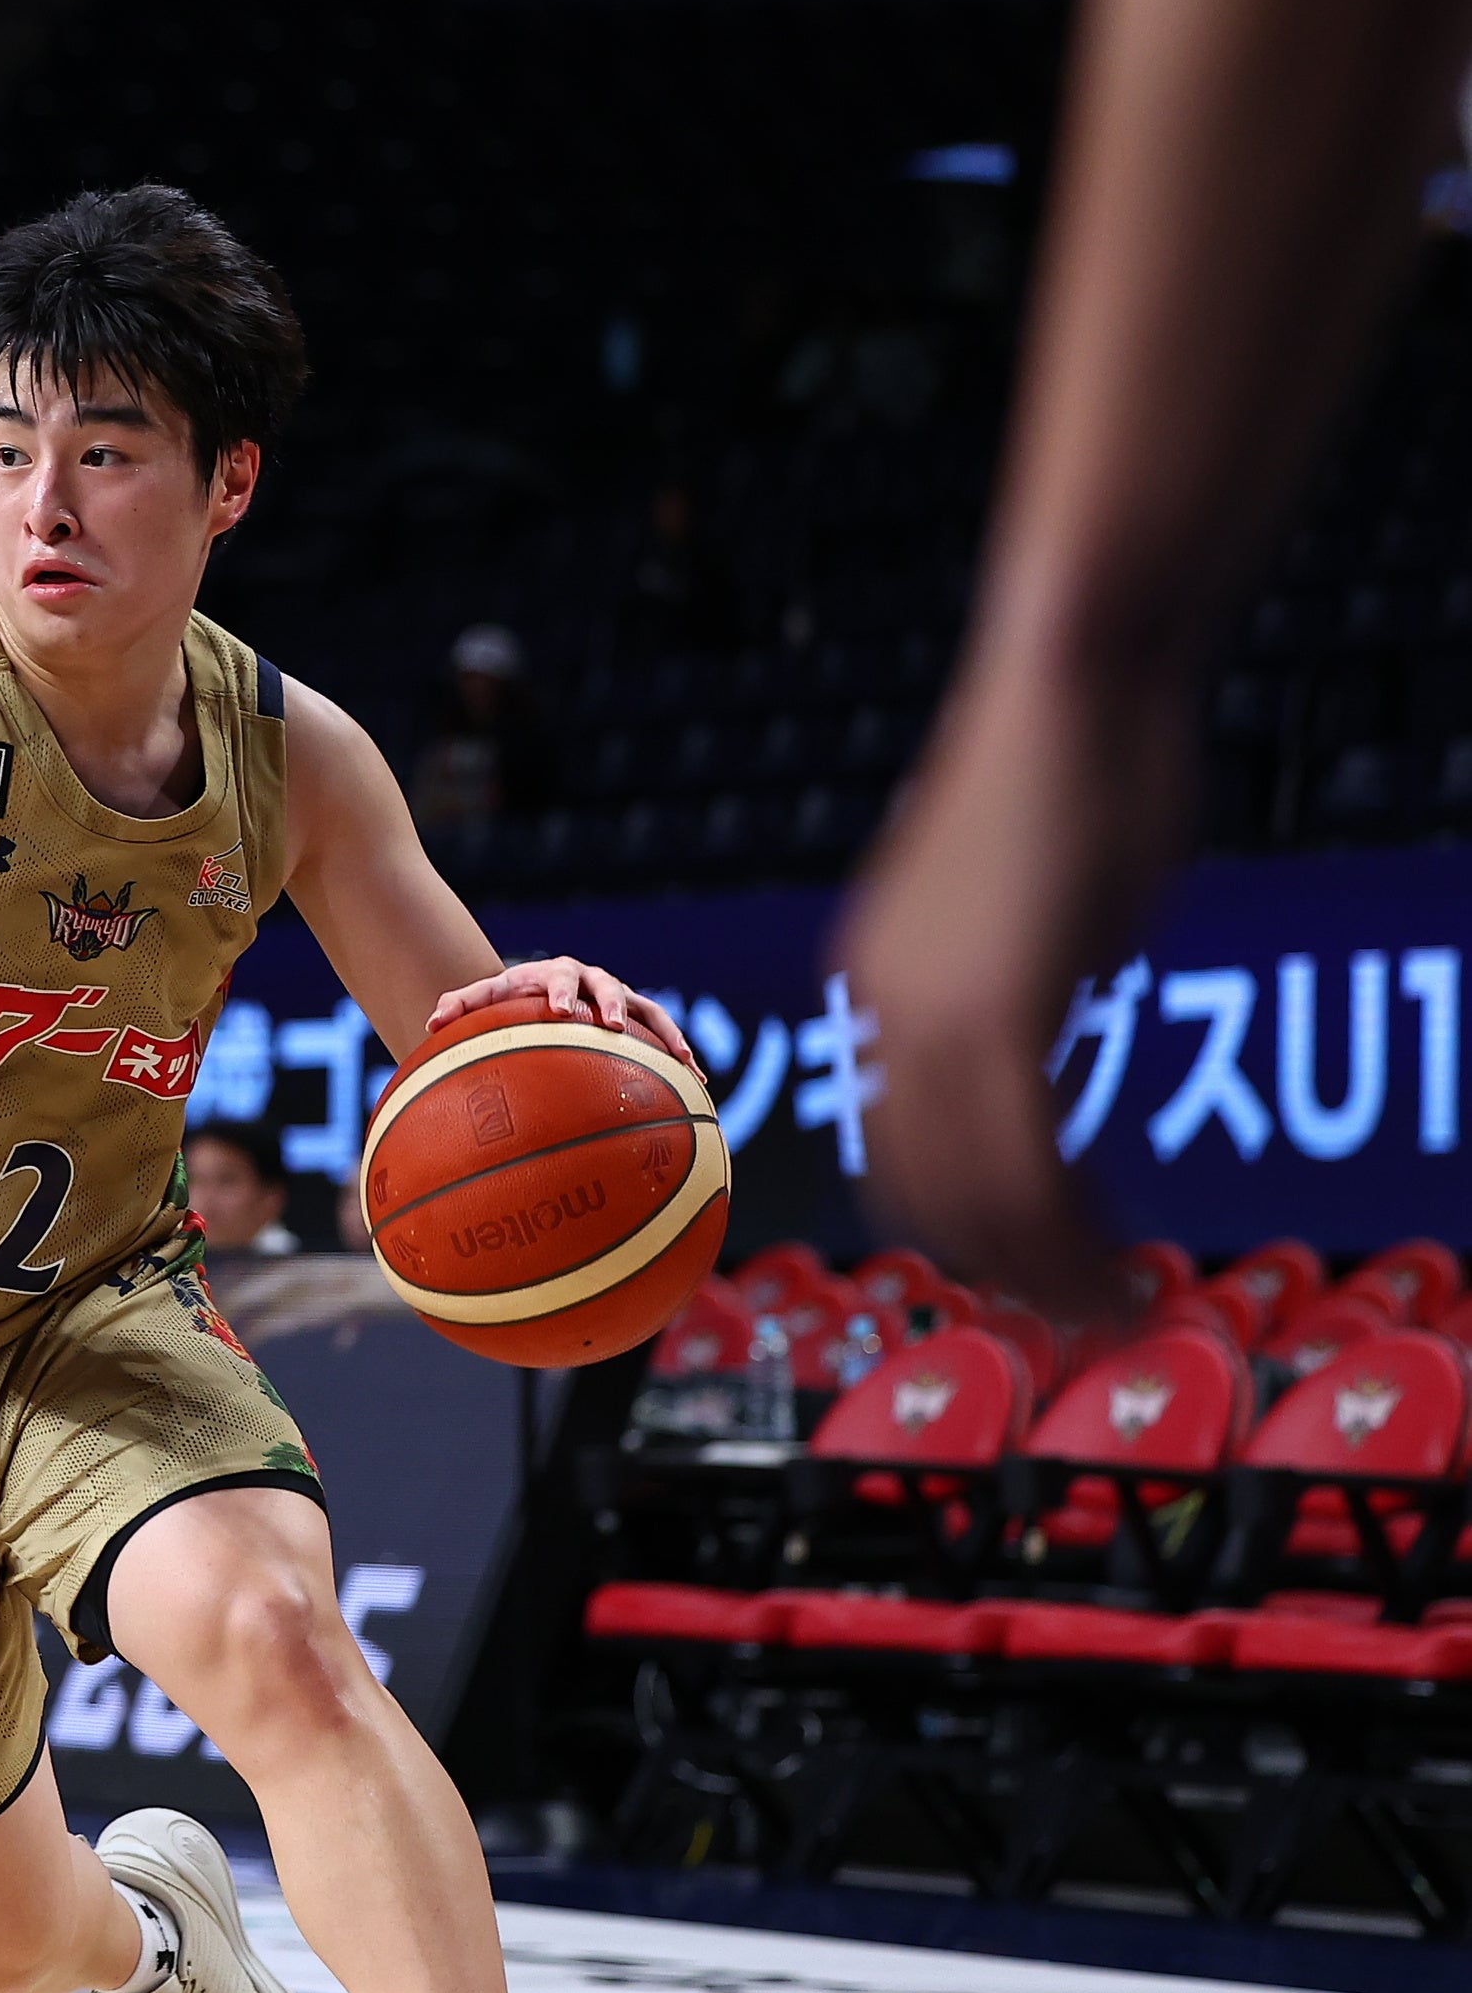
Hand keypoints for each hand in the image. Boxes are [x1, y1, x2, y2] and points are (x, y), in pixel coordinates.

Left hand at [426, 955, 697, 1071]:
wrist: (540, 994)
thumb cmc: (508, 1003)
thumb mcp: (484, 1002)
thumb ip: (458, 1006)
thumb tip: (429, 1023)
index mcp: (550, 975)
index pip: (553, 979)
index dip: (557, 991)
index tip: (557, 1010)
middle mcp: (589, 981)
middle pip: (604, 986)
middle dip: (610, 1003)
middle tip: (612, 1025)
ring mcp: (619, 997)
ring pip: (647, 1010)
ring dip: (662, 1031)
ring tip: (679, 1058)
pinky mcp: (640, 1018)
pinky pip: (664, 1036)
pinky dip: (680, 1055)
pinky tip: (697, 1082)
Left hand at [836, 729, 1129, 1314]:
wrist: (1069, 684)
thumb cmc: (1065, 772)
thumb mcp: (1015, 905)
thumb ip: (1012, 981)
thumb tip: (1038, 1030)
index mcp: (872, 986)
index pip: (895, 1145)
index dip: (960, 1219)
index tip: (1026, 1259)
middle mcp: (880, 1009)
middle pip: (921, 1188)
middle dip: (1001, 1266)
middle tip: (1078, 1308)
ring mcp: (928, 1013)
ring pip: (975, 1197)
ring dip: (1046, 1268)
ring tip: (1114, 1304)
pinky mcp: (999, 1011)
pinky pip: (1026, 1164)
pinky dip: (1071, 1233)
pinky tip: (1120, 1261)